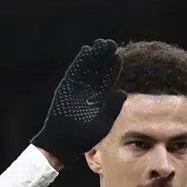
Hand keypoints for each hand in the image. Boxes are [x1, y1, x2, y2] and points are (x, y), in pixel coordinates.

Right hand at [31, 39, 127, 165]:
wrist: (63, 143)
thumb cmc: (83, 138)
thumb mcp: (103, 123)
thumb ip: (112, 108)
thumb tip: (123, 92)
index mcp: (97, 100)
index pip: (106, 80)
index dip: (112, 69)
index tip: (118, 57)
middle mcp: (87, 92)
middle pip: (97, 71)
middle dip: (104, 58)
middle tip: (111, 44)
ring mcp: (76, 89)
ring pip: (86, 68)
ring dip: (94, 56)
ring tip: (101, 44)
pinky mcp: (66, 88)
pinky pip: (74, 72)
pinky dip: (80, 62)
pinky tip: (87, 51)